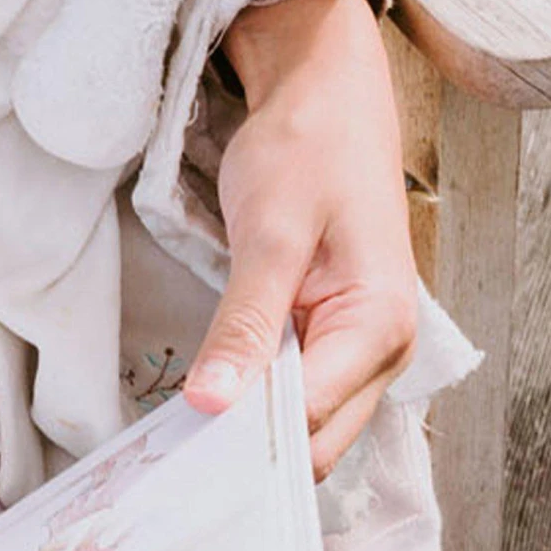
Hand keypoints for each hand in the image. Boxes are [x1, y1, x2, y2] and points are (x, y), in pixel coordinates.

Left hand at [182, 0, 416, 479]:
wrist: (326, 95)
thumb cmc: (307, 150)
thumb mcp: (269, 235)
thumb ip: (245, 324)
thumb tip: (212, 404)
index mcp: (379, 328)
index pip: (310, 424)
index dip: (247, 443)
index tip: (179, 454)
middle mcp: (383, 352)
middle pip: (313, 442)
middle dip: (248, 451)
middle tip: (168, 452)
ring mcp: (359, 346)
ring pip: (304, 422)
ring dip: (248, 427)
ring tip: (180, 431)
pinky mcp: (331, 333)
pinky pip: (296, 390)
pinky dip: (253, 397)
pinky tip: (208, 394)